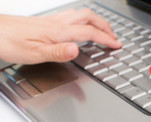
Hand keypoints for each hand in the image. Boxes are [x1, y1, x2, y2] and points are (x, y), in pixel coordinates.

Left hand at [0, 8, 121, 63]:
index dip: (105, 38)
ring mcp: (51, 20)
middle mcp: (57, 23)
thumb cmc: (8, 42)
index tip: (116, 44)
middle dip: (105, 26)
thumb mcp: (33, 53)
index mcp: (58, 32)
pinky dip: (83, 20)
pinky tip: (79, 26)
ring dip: (95, 21)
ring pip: (80, 14)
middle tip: (113, 36)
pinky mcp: (45, 21)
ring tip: (102, 30)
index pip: (89, 32)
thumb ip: (57, 52)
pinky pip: (70, 16)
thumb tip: (76, 49)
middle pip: (88, 17)